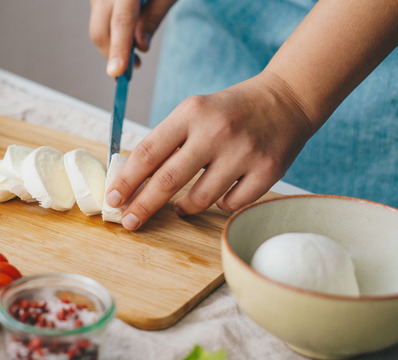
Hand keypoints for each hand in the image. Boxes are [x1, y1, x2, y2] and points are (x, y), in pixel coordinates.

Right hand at [89, 0, 175, 75]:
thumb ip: (154, 16)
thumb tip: (141, 47)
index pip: (121, 22)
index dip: (119, 50)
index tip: (118, 72)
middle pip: (101, 31)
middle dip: (113, 55)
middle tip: (135, 65)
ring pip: (97, 29)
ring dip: (113, 45)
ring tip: (133, 50)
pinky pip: (99, 21)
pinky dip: (111, 33)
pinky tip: (125, 37)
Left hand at [105, 71, 315, 229]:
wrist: (286, 99)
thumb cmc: (229, 112)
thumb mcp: (194, 113)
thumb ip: (167, 142)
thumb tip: (131, 181)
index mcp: (191, 113)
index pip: (147, 153)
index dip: (126, 181)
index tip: (111, 199)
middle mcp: (216, 131)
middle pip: (168, 181)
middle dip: (142, 206)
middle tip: (129, 222)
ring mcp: (243, 152)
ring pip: (199, 199)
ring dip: (183, 208)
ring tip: (179, 206)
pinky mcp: (268, 170)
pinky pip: (230, 204)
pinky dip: (219, 203)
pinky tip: (220, 192)